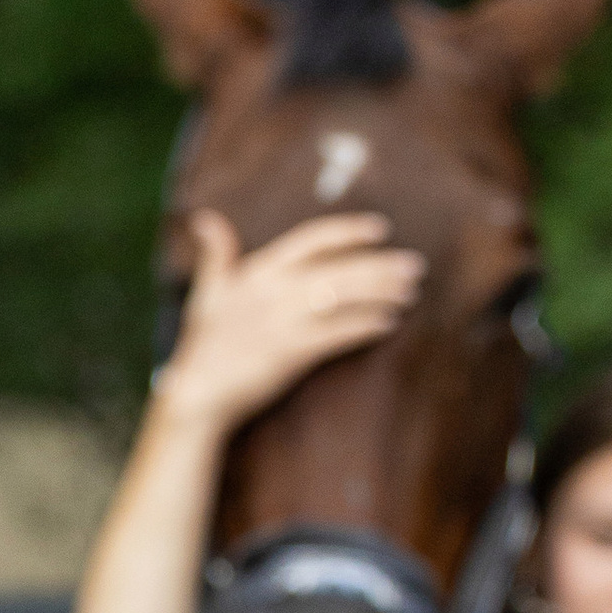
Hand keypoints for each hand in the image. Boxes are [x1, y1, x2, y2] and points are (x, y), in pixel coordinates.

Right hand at [157, 206, 424, 433]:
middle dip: (381, 266)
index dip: (349, 231)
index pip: (312, 239)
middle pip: (339, 268)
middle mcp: (274, 290)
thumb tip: (205, 219)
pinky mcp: (291, 352)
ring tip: (409, 292)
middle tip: (414, 266)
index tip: (381, 229)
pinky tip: (388, 323)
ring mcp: (283, 321)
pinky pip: (338, 333)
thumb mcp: (207, 293)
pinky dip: (366, 326)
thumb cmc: (204, 345)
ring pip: (344, 297)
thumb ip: (216, 254)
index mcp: (258, 272)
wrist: (197, 392)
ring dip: (381, 293)